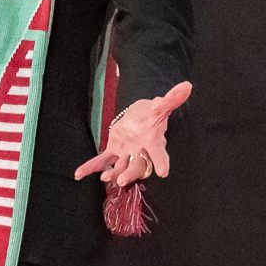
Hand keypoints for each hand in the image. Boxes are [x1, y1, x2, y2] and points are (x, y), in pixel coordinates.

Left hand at [73, 80, 192, 187]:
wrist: (141, 118)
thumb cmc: (152, 115)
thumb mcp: (160, 106)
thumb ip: (171, 99)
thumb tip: (187, 85)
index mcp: (153, 142)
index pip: (159, 153)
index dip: (161, 162)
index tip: (163, 172)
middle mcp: (140, 152)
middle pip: (137, 166)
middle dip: (131, 173)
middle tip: (123, 180)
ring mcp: (126, 154)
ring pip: (120, 167)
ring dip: (113, 173)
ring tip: (106, 178)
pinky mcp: (113, 152)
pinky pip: (102, 162)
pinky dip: (90, 167)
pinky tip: (78, 174)